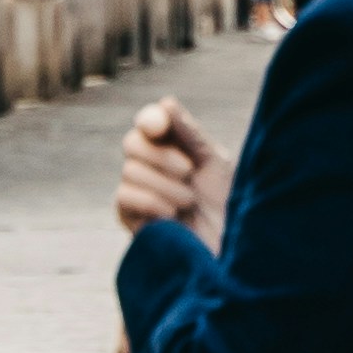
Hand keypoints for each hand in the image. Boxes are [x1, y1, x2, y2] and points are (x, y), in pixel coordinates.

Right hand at [113, 103, 228, 246]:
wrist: (229, 251)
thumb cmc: (228, 206)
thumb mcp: (216, 163)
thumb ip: (190, 134)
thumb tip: (166, 102)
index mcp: (175, 147)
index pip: (149, 122)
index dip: (150, 119)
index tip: (159, 126)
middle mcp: (152, 165)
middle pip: (132, 142)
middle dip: (160, 156)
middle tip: (188, 172)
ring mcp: (138, 191)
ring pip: (129, 170)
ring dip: (165, 186)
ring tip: (189, 202)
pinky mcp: (129, 216)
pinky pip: (124, 196)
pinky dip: (151, 202)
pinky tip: (171, 216)